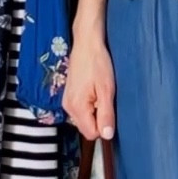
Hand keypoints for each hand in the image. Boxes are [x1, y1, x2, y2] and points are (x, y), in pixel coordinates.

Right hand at [63, 26, 116, 141]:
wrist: (87, 43)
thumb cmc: (97, 62)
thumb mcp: (107, 90)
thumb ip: (106, 114)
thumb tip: (107, 135)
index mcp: (77, 107)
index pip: (91, 134)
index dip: (104, 126)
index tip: (109, 110)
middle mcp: (68, 107)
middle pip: (87, 128)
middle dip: (99, 119)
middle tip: (105, 99)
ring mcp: (67, 101)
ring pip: (84, 119)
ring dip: (94, 111)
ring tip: (99, 92)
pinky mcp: (69, 96)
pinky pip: (81, 110)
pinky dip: (90, 105)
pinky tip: (94, 90)